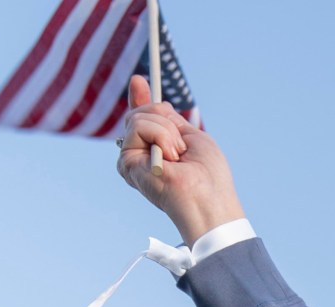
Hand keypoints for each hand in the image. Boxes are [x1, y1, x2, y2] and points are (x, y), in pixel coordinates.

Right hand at [116, 74, 244, 243]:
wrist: (207, 198)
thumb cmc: (208, 174)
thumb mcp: (190, 136)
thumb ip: (168, 118)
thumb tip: (148, 93)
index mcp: (158, 147)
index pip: (143, 118)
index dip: (140, 99)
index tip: (139, 81)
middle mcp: (141, 153)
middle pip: (142, 112)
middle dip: (165, 118)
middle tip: (181, 145)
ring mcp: (132, 157)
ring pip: (139, 117)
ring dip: (167, 131)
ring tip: (177, 156)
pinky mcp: (126, 162)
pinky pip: (138, 126)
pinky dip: (160, 135)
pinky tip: (169, 158)